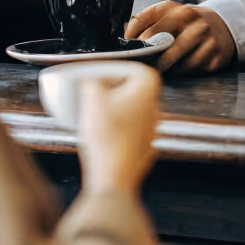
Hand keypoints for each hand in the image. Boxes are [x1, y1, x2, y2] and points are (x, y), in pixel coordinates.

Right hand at [77, 65, 160, 194]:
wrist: (112, 177)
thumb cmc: (108, 139)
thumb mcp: (91, 98)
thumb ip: (91, 80)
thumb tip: (90, 81)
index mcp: (148, 89)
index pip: (131, 68)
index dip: (111, 69)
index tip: (96, 74)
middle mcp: (154, 108)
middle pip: (130, 89)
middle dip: (109, 89)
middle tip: (91, 92)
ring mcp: (151, 130)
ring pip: (129, 110)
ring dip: (111, 109)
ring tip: (91, 113)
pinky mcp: (142, 147)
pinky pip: (127, 130)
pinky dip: (114, 129)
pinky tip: (98, 134)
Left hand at [125, 1, 236, 74]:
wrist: (221, 25)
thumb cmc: (187, 23)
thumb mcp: (169, 15)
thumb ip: (149, 23)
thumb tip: (125, 39)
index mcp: (173, 7)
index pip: (146, 17)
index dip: (132, 32)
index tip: (126, 44)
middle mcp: (189, 17)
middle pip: (162, 39)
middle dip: (149, 53)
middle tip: (141, 63)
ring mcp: (205, 34)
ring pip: (179, 56)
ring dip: (166, 66)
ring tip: (158, 70)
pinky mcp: (215, 52)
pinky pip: (194, 67)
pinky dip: (183, 71)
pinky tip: (178, 70)